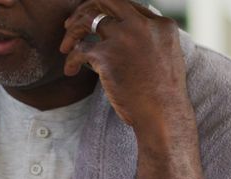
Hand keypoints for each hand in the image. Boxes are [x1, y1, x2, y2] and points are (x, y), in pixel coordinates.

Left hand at [60, 0, 191, 134]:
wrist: (163, 114)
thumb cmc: (162, 96)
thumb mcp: (165, 58)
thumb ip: (148, 43)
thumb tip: (125, 42)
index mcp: (160, 24)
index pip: (128, 6)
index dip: (107, 12)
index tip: (95, 23)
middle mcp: (142, 25)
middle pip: (107, 0)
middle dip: (85, 8)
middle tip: (71, 24)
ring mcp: (123, 37)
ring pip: (88, 20)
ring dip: (71, 33)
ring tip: (65, 47)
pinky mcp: (106, 55)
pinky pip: (79, 49)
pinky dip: (71, 61)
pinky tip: (70, 71)